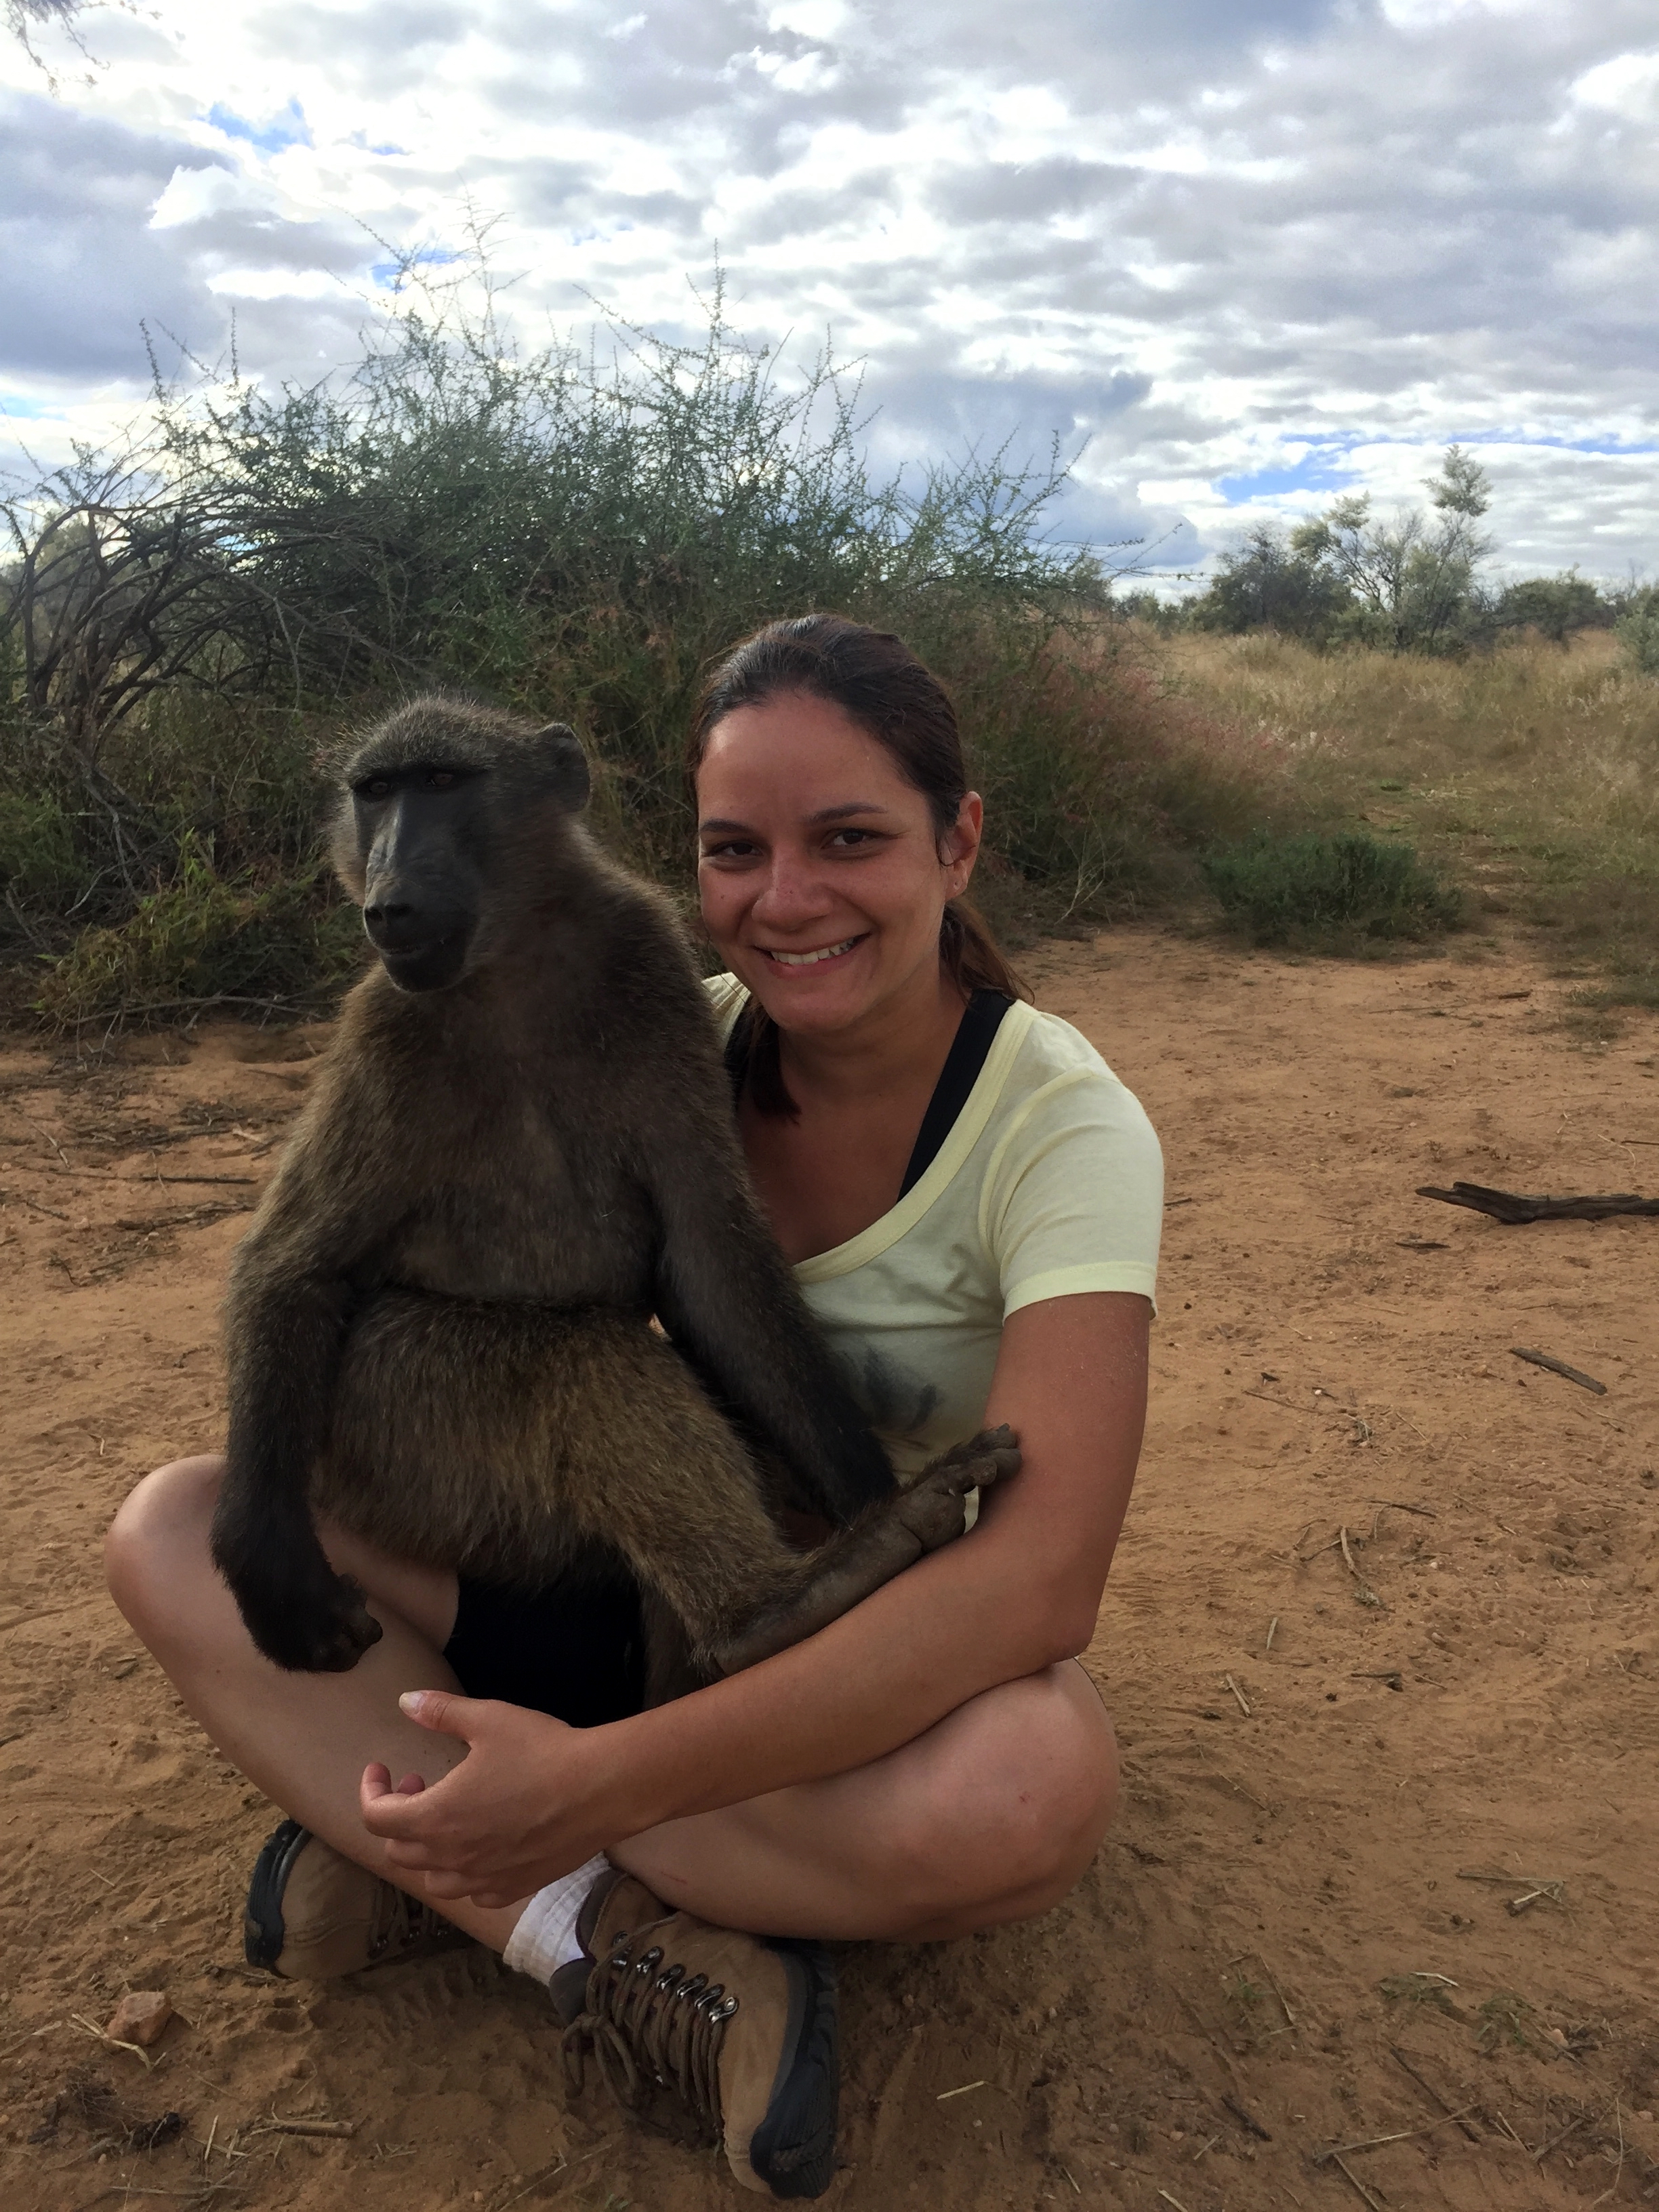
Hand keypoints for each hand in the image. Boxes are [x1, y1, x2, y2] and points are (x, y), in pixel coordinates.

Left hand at [358, 1689, 621, 1906]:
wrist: (600, 1789)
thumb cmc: (541, 1751)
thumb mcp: (487, 1719)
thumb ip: (440, 1713)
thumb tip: (404, 1702)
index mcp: (435, 1817)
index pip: (377, 1818)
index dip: (372, 1791)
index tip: (384, 1769)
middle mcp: (451, 1857)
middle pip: (398, 1852)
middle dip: (400, 1815)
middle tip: (422, 1783)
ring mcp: (482, 1879)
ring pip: (433, 1879)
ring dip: (427, 1849)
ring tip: (450, 1817)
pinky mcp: (513, 1889)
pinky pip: (473, 1893)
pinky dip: (465, 1873)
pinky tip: (483, 1846)